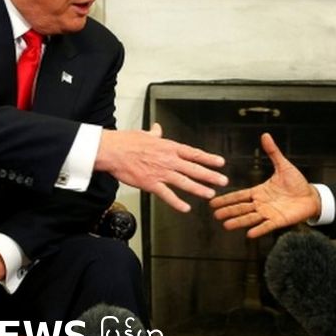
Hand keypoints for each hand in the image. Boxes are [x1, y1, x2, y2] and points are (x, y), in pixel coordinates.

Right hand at [96, 122, 227, 212]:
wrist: (112, 151)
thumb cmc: (126, 142)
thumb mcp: (144, 134)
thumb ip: (154, 133)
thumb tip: (157, 128)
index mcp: (168, 147)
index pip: (193, 153)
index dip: (208, 158)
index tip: (220, 162)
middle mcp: (168, 160)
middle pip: (194, 168)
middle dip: (210, 175)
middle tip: (223, 181)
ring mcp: (161, 172)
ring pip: (184, 182)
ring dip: (199, 189)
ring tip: (210, 194)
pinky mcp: (150, 184)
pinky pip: (167, 195)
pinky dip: (177, 202)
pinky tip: (186, 208)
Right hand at [210, 133, 320, 238]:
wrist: (311, 196)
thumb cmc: (297, 183)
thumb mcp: (283, 166)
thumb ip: (273, 152)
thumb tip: (265, 135)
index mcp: (259, 191)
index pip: (239, 196)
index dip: (227, 199)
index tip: (214, 203)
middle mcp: (261, 204)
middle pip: (241, 208)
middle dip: (228, 211)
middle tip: (215, 215)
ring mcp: (269, 213)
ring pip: (250, 218)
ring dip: (239, 222)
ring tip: (227, 225)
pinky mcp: (278, 221)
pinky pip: (267, 226)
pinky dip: (258, 229)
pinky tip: (249, 234)